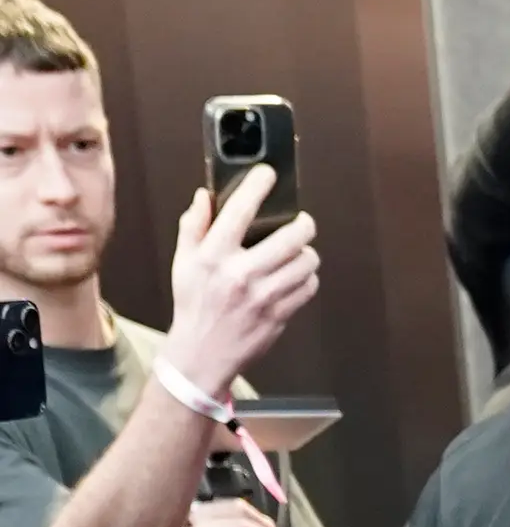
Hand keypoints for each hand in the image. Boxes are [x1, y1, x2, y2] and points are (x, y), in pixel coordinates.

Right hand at [164, 166, 321, 394]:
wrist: (202, 352)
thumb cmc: (193, 303)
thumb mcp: (183, 261)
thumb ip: (193, 226)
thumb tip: (205, 195)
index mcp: (212, 255)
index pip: (238, 211)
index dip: (257, 187)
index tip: (268, 174)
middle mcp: (240, 273)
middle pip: (290, 237)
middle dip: (303, 224)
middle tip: (302, 221)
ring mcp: (264, 296)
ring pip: (306, 262)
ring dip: (307, 253)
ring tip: (299, 251)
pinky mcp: (280, 314)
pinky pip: (308, 287)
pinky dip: (308, 278)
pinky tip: (297, 276)